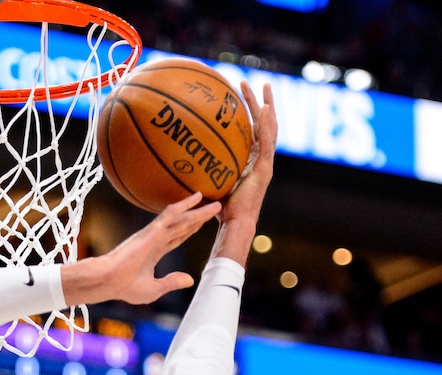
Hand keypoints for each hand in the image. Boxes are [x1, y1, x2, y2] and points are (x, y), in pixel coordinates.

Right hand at [61, 192, 220, 307]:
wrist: (108, 281)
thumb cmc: (124, 287)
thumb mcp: (154, 289)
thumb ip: (171, 282)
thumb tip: (190, 280)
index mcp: (154, 252)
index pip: (177, 237)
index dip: (190, 230)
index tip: (202, 222)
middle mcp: (155, 239)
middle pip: (182, 225)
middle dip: (199, 217)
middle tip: (215, 206)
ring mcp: (154, 234)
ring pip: (180, 219)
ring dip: (197, 210)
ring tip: (214, 203)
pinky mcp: (152, 232)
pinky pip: (170, 215)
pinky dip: (183, 206)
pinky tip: (195, 199)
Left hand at [210, 82, 277, 265]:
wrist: (233, 224)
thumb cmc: (217, 211)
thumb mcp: (205, 183)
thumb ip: (196, 170)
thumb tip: (171, 160)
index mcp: (248, 162)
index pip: (249, 132)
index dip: (246, 114)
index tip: (237, 97)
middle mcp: (258, 160)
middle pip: (262, 125)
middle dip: (258, 103)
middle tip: (254, 83)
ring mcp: (264, 164)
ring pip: (269, 128)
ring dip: (266, 106)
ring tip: (262, 86)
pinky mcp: (265, 169)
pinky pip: (266, 141)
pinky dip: (267, 124)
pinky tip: (265, 108)